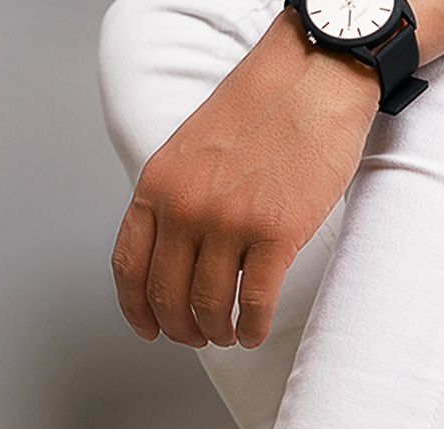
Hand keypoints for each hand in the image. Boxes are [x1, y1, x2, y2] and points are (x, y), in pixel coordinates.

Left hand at [111, 9, 379, 349]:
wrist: (314, 77)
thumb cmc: (261, 109)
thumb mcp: (191, 149)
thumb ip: (175, 199)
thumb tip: (175, 257)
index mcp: (159, 184)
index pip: (129, 266)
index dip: (137, 310)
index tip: (148, 328)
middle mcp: (186, 205)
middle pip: (167, 295)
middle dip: (180, 328)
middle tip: (197, 336)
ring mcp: (230, 221)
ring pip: (209, 306)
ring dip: (216, 332)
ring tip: (228, 334)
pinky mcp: (276, 233)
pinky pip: (255, 303)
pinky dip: (252, 327)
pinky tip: (254, 331)